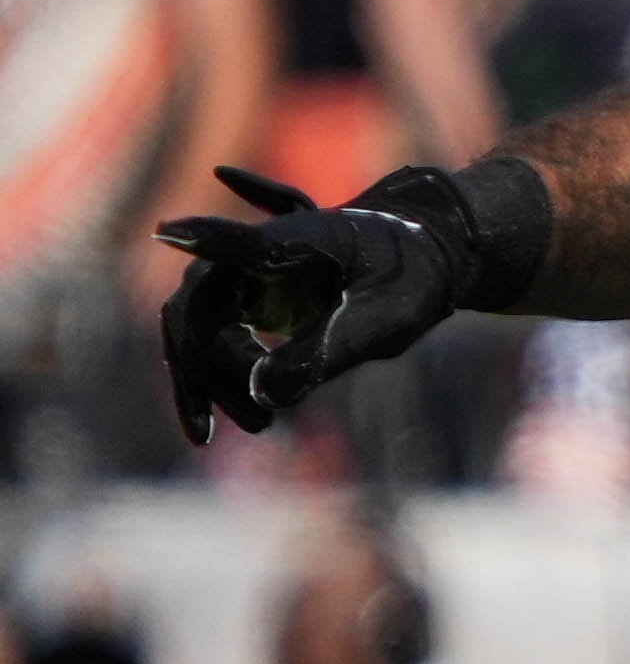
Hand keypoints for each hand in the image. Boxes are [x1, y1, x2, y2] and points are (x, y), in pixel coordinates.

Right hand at [156, 159, 540, 440]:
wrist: (425, 256)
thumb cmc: (413, 279)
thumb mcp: (381, 320)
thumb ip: (324, 352)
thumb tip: (262, 395)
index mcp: (291, 240)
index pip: (236, 245)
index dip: (205, 240)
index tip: (170, 232)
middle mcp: (251, 251)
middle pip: (198, 308)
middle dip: (217, 370)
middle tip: (263, 424)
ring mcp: (241, 273)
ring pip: (194, 326)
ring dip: (209, 380)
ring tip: (259, 428)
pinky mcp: (244, 297)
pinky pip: (208, 336)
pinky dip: (208, 378)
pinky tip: (205, 430)